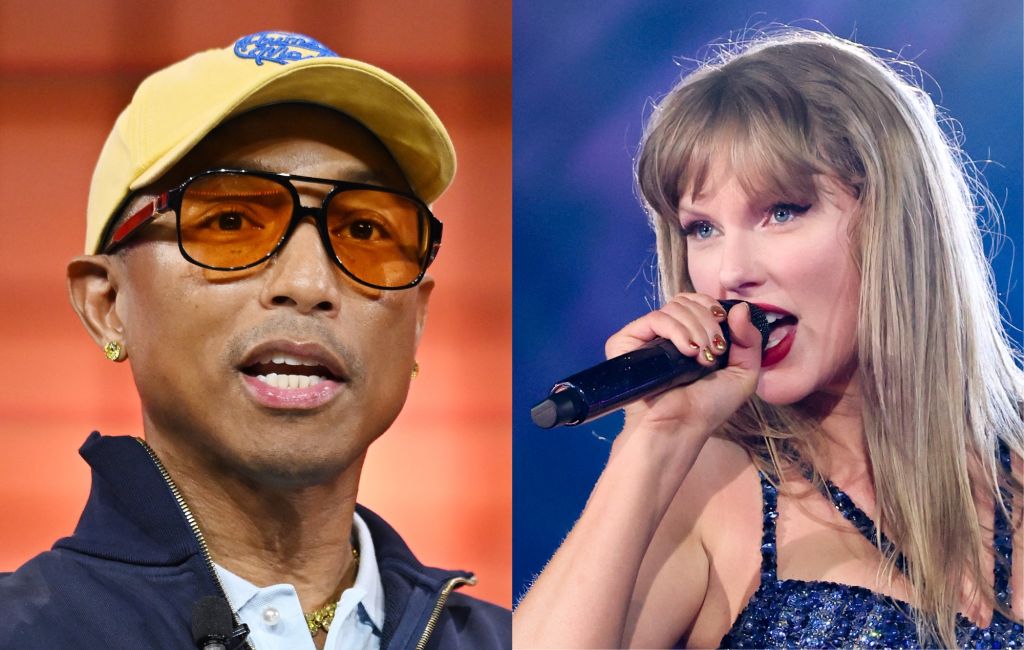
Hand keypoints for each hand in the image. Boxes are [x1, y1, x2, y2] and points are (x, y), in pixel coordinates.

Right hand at [606, 294, 762, 438]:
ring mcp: (645, 336)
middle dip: (707, 321)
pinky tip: (687, 351)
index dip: (712, 307)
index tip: (723, 326)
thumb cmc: (708, 407)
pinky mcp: (626, 341)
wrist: (680, 426)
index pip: (696, 301)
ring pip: (674, 307)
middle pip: (687, 300)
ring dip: (696, 328)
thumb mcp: (743, 373)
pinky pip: (656, 318)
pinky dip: (677, 330)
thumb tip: (741, 307)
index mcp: (688, 334)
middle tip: (714, 351)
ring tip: (701, 357)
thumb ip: (750, 339)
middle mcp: (666, 332)